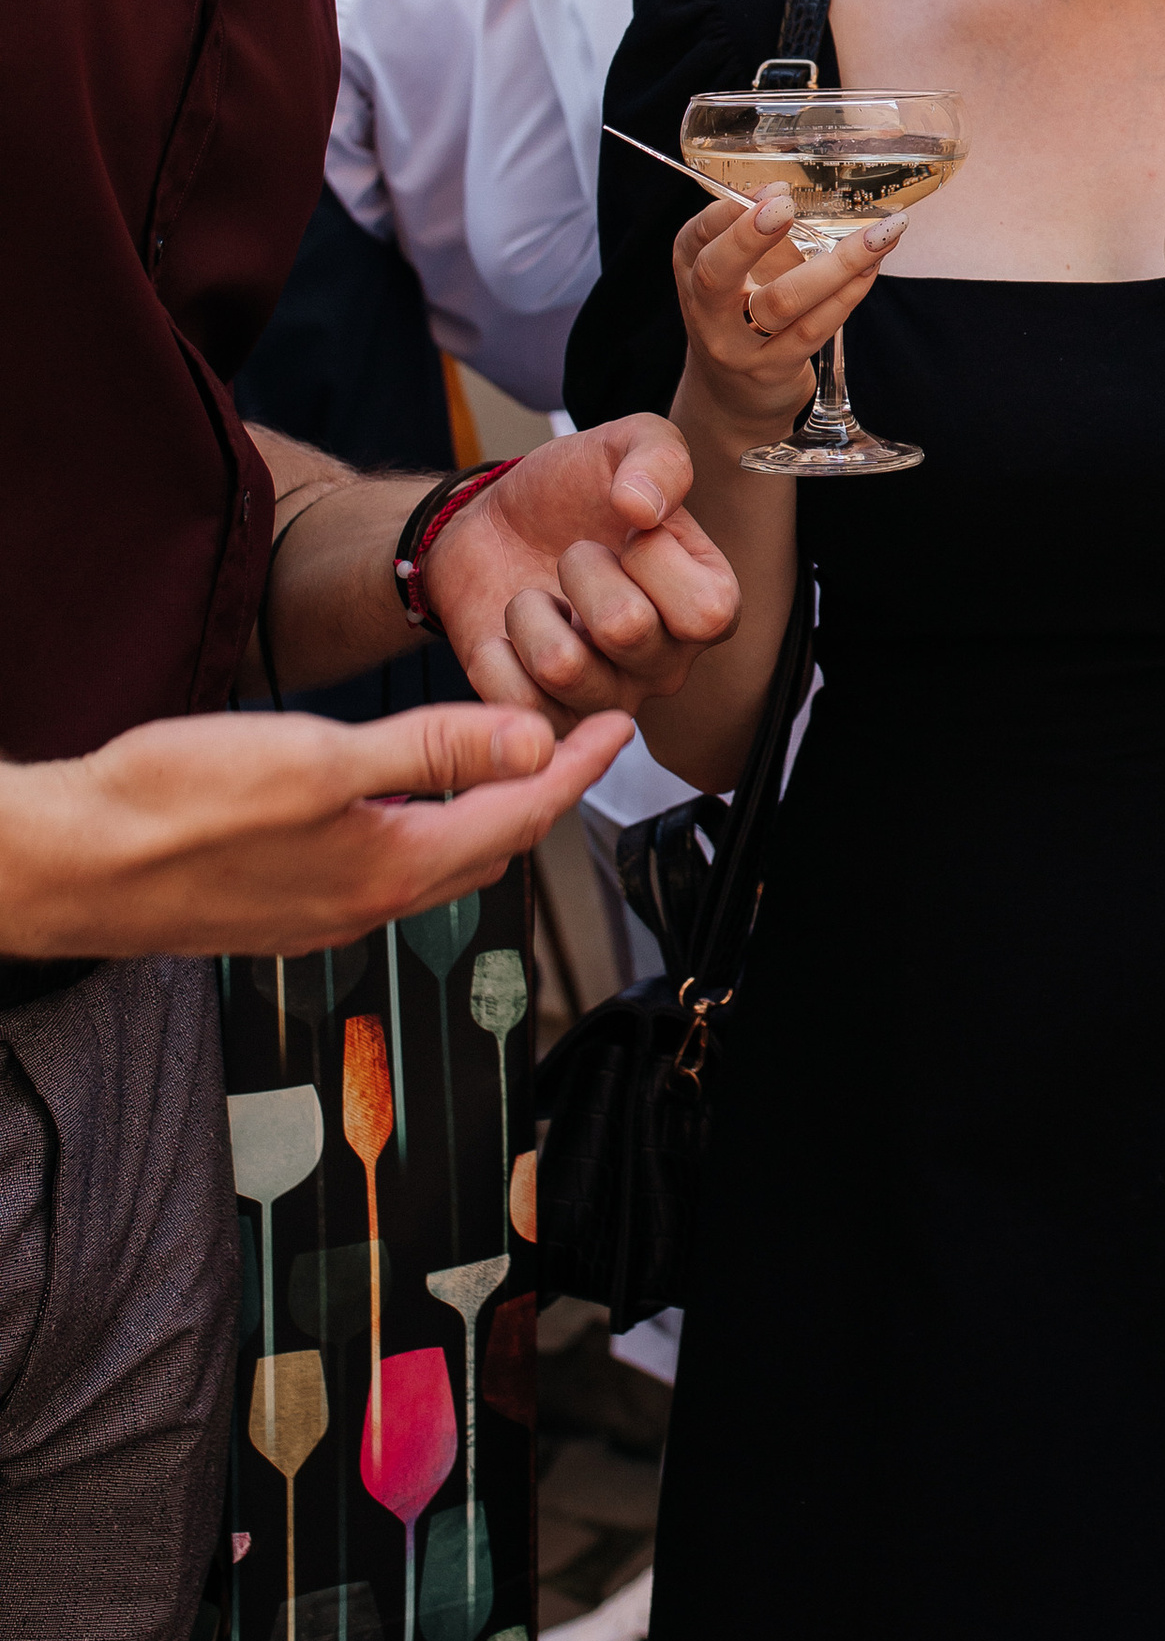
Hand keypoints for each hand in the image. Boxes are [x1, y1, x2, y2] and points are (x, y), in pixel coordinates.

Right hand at [0, 702, 634, 962]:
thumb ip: (430, 749)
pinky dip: (419, 829)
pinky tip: (400, 800)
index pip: (518, 814)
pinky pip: (381, 869)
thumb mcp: (320, 759)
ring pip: (434, 862)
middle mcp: (364, 903)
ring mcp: (320, 913)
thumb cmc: (176, 809)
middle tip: (578, 740)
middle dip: (542, 792)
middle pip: (486, 845)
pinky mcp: (278, 908)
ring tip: (506, 760)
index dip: (577, 767)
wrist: (70, 862)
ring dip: (481, 812)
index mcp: (390, 867)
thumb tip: (531, 740)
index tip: (619, 728)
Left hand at [426, 414, 739, 722]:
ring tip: (539, 597)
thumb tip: (643, 506)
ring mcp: (607, 698)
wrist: (491, 528)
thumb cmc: (571, 493)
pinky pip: (515, 703)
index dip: (653, 557)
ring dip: (528, 610)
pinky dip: (495, 657)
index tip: (630, 529)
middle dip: (579, 569)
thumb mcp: (623, 444)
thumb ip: (657, 455)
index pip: (707, 610)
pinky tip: (507, 637)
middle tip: (574, 557)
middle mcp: (667, 661)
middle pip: (626, 629)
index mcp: (708, 602)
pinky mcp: (544, 720)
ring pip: (562, 667)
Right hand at [672, 188, 906, 432]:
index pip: (697, 236)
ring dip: (838, 264)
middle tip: (787, 206)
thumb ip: (758, 232)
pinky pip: (814, 328)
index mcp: (690, 270)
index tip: (775, 189)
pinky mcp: (773, 370)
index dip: (732, 211)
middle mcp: (705, 310)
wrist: (733, 396)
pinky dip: (848, 293)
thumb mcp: (736, 270)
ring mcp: (737, 347)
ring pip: (782, 302)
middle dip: (749, 237)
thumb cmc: (740, 314)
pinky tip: (872, 268)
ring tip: (880, 235)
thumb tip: (797, 187)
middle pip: (716, 274)